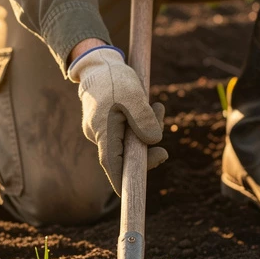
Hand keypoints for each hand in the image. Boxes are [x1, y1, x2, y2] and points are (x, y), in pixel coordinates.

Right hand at [67, 46, 166, 194]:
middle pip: (126, 154)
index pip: (112, 164)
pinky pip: (126, 133)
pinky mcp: (107, 125)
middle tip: (162, 117)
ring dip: (148, 130)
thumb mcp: (134, 95)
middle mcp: (99, 135)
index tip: (130, 195)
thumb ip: (144, 119)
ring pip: (129, 142)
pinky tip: (151, 108)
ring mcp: (102, 131)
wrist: (97, 64)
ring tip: (159, 107)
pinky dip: (141, 124)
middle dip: (149, 145)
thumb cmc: (114, 78)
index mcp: (103, 131)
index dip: (121, 181)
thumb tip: (154, 141)